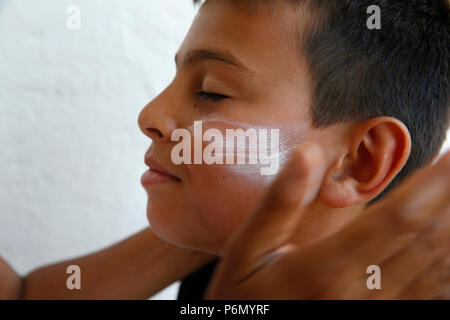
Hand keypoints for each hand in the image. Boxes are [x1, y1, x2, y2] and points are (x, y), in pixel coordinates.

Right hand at [206, 144, 449, 298]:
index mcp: (325, 270)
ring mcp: (377, 314)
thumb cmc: (246, 297)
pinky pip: (432, 296)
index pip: (398, 219)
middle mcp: (361, 295)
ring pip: (438, 269)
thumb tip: (308, 153)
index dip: (435, 184)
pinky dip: (448, 267)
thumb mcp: (246, 251)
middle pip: (426, 241)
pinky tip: (448, 244)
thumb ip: (278, 204)